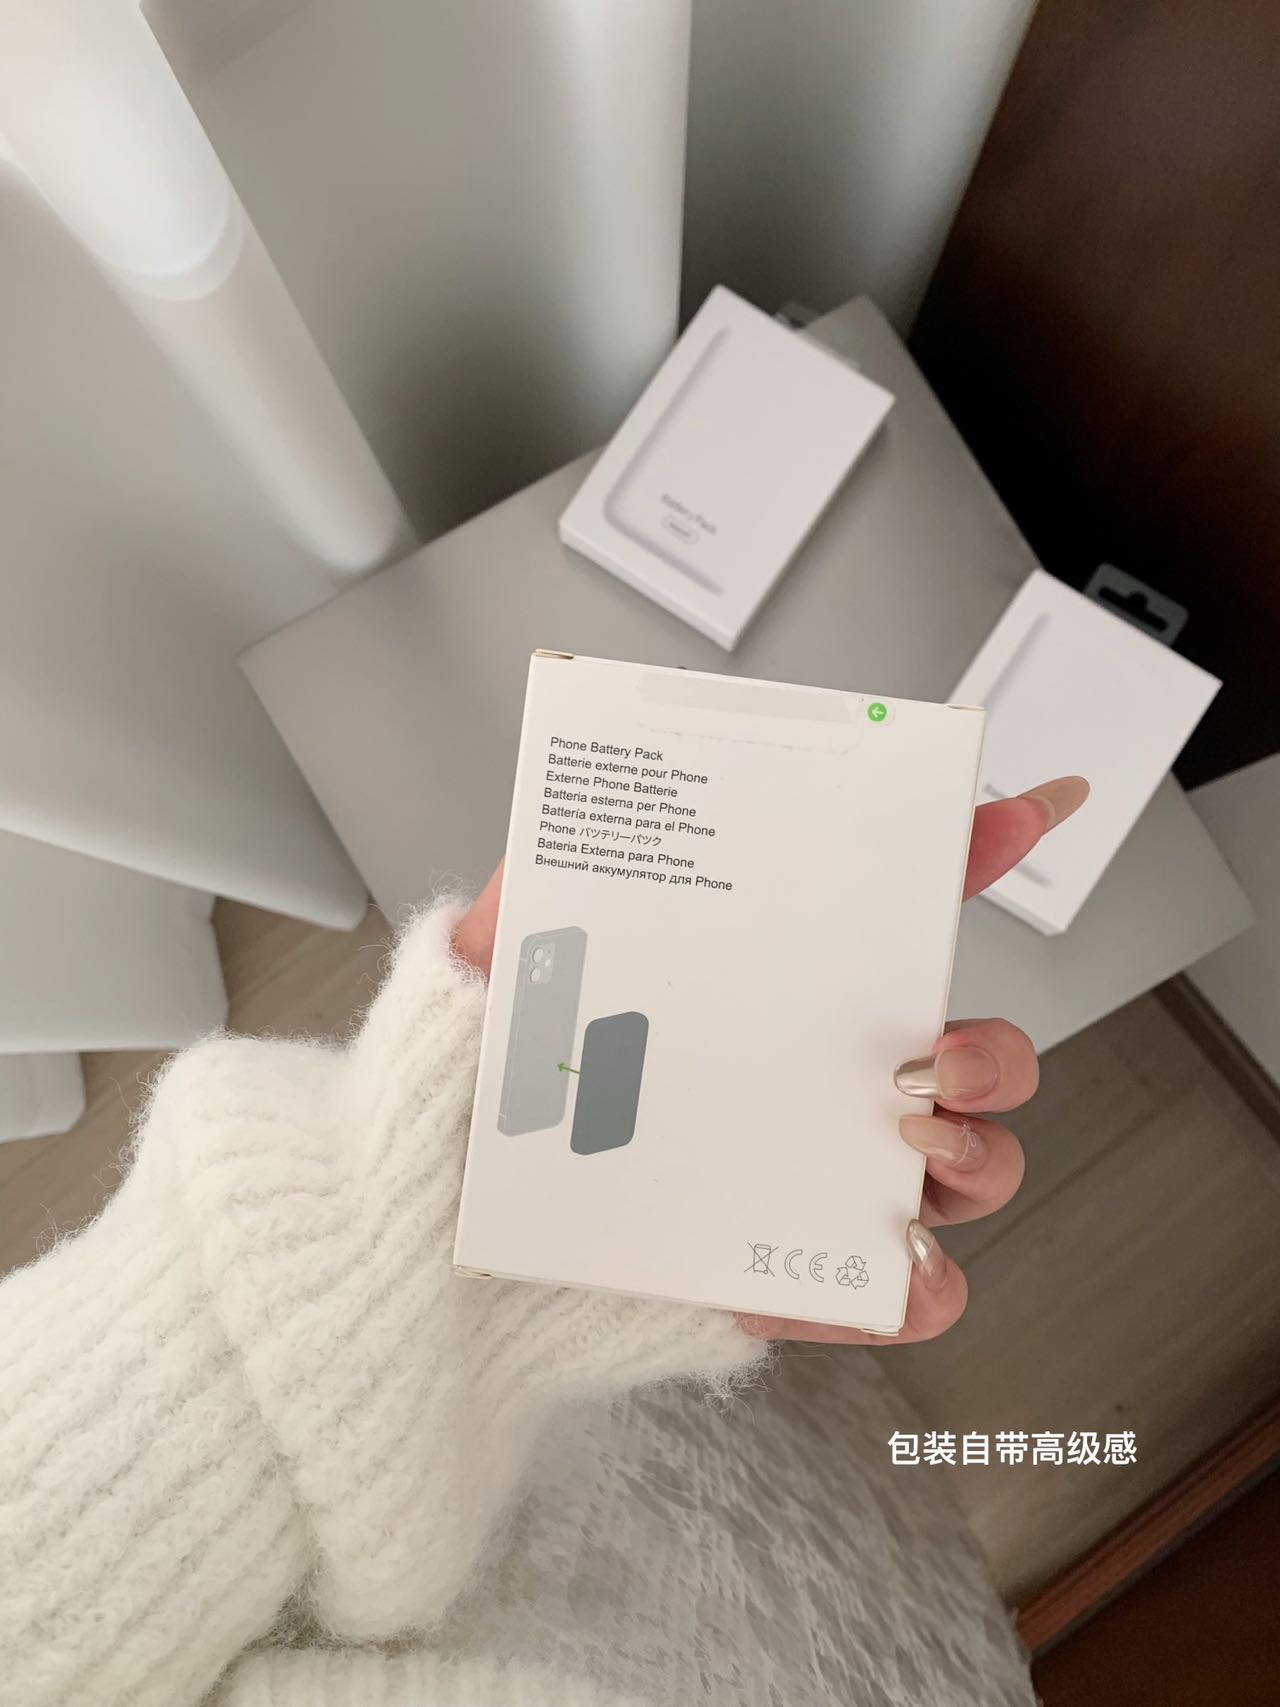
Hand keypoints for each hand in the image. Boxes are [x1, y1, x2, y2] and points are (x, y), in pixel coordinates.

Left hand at [453, 774, 1089, 1348]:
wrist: (438, 1232)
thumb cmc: (483, 1094)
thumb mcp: (508, 959)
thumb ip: (545, 873)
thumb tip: (578, 787)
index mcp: (772, 997)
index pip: (889, 918)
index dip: (969, 858)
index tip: (1026, 808)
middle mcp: (816, 1087)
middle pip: (974, 1060)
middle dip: (996, 1051)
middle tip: (933, 1052)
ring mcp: (822, 1184)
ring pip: (971, 1170)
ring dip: (983, 1152)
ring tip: (913, 1139)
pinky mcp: (802, 1281)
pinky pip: (909, 1296)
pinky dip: (925, 1285)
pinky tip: (890, 1257)